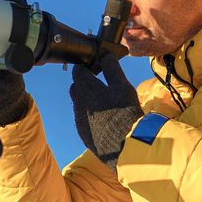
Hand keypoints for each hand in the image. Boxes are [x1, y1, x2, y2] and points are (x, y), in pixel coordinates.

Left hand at [70, 54, 142, 170]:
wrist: (125, 146)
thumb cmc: (125, 112)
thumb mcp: (123, 86)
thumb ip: (112, 69)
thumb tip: (105, 54)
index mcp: (86, 89)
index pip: (77, 71)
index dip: (85, 67)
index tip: (94, 67)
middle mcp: (78, 104)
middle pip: (76, 87)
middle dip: (84, 83)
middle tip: (100, 84)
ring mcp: (79, 120)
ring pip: (78, 104)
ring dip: (87, 100)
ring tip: (105, 103)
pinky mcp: (83, 133)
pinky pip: (83, 119)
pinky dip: (90, 115)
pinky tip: (105, 119)